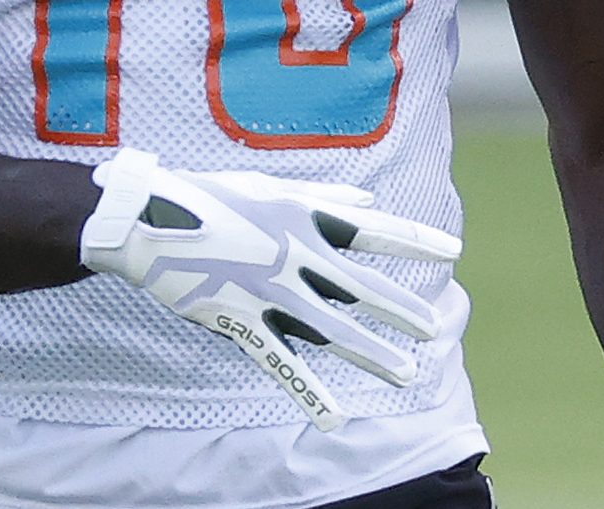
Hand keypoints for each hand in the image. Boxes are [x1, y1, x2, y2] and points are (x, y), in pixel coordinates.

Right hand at [79, 148, 461, 430]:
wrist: (149, 219)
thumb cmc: (213, 196)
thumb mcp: (273, 186)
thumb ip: (327, 198)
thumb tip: (371, 200)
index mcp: (305, 216)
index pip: (374, 230)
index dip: (415, 241)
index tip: (454, 250)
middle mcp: (294, 255)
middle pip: (360, 289)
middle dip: (401, 310)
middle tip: (436, 330)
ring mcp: (269, 292)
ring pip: (331, 330)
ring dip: (371, 354)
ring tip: (406, 373)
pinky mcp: (240, 321)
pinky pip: (281, 363)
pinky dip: (309, 392)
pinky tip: (337, 417)